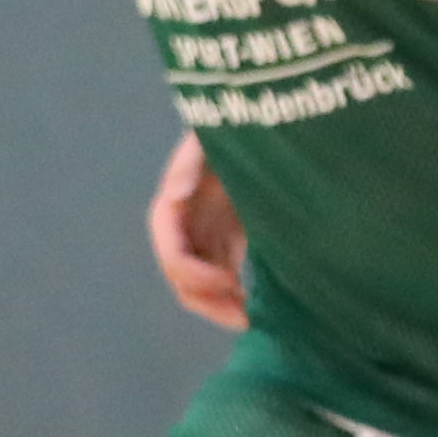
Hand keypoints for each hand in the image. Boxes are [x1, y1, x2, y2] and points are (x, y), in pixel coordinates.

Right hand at [150, 131, 246, 323]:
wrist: (266, 118)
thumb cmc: (242, 125)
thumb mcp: (216, 138)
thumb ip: (193, 160)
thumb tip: (174, 195)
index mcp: (177, 199)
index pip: (170, 248)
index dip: (192, 272)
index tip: (227, 281)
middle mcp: (186, 220)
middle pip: (182, 274)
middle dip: (207, 300)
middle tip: (244, 317)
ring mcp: (206, 228)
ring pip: (201, 280)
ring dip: (221, 304)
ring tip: (253, 317)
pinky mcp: (228, 234)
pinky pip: (223, 273)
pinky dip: (235, 292)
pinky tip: (260, 304)